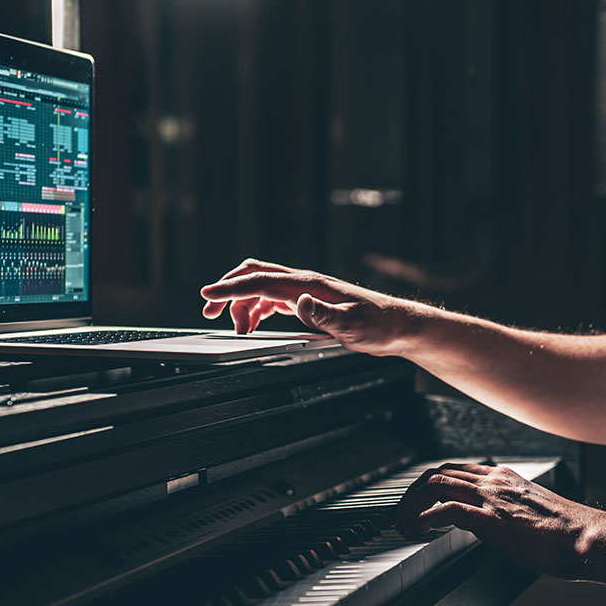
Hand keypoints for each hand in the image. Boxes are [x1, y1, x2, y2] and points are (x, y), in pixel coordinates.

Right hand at [199, 258, 424, 355]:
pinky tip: (253, 325)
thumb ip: (323, 314)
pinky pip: (272, 300)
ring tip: (237, 329)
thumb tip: (298, 303)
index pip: (261, 282)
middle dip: (228, 290)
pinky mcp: (308, 302)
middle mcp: (304, 283)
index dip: (231, 288)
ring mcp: (305, 291)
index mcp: (309, 285)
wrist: (397, 325)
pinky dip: (255, 310)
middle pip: (255, 276)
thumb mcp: (352, 325)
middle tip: (209, 310)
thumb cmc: (378, 325)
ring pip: (261, 289)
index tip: (208, 295)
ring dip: (241, 305)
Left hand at [395, 463, 601, 578]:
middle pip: (437, 473)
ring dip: (411, 506)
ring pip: (435, 486)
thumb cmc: (568, 533)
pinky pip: (446, 511)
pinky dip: (425, 519)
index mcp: (503, 477)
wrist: (587, 538)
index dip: (429, 484)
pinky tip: (419, 532)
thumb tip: (491, 524)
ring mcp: (491, 498)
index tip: (417, 501)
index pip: (454, 470)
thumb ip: (508, 509)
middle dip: (411, 493)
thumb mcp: (531, 511)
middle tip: (401, 515)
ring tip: (403, 526)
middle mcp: (494, 481)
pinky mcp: (491, 519)